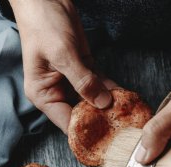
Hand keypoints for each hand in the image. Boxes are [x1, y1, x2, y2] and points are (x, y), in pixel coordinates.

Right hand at [9, 0, 114, 133]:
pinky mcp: (84, 70)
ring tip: (127, 113)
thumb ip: (83, 81)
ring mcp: (71, 82)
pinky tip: (124, 96)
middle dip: (100, 119)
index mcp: (44, 95)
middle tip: (122, 127)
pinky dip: (111, 89)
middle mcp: (57, 92)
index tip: (106, 138)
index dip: (85, 131)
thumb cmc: (43, 25)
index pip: (66, 122)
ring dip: (109, 105)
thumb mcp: (63, 55)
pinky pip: (99, 84)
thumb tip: (103, 103)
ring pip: (93, 100)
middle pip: (81, 114)